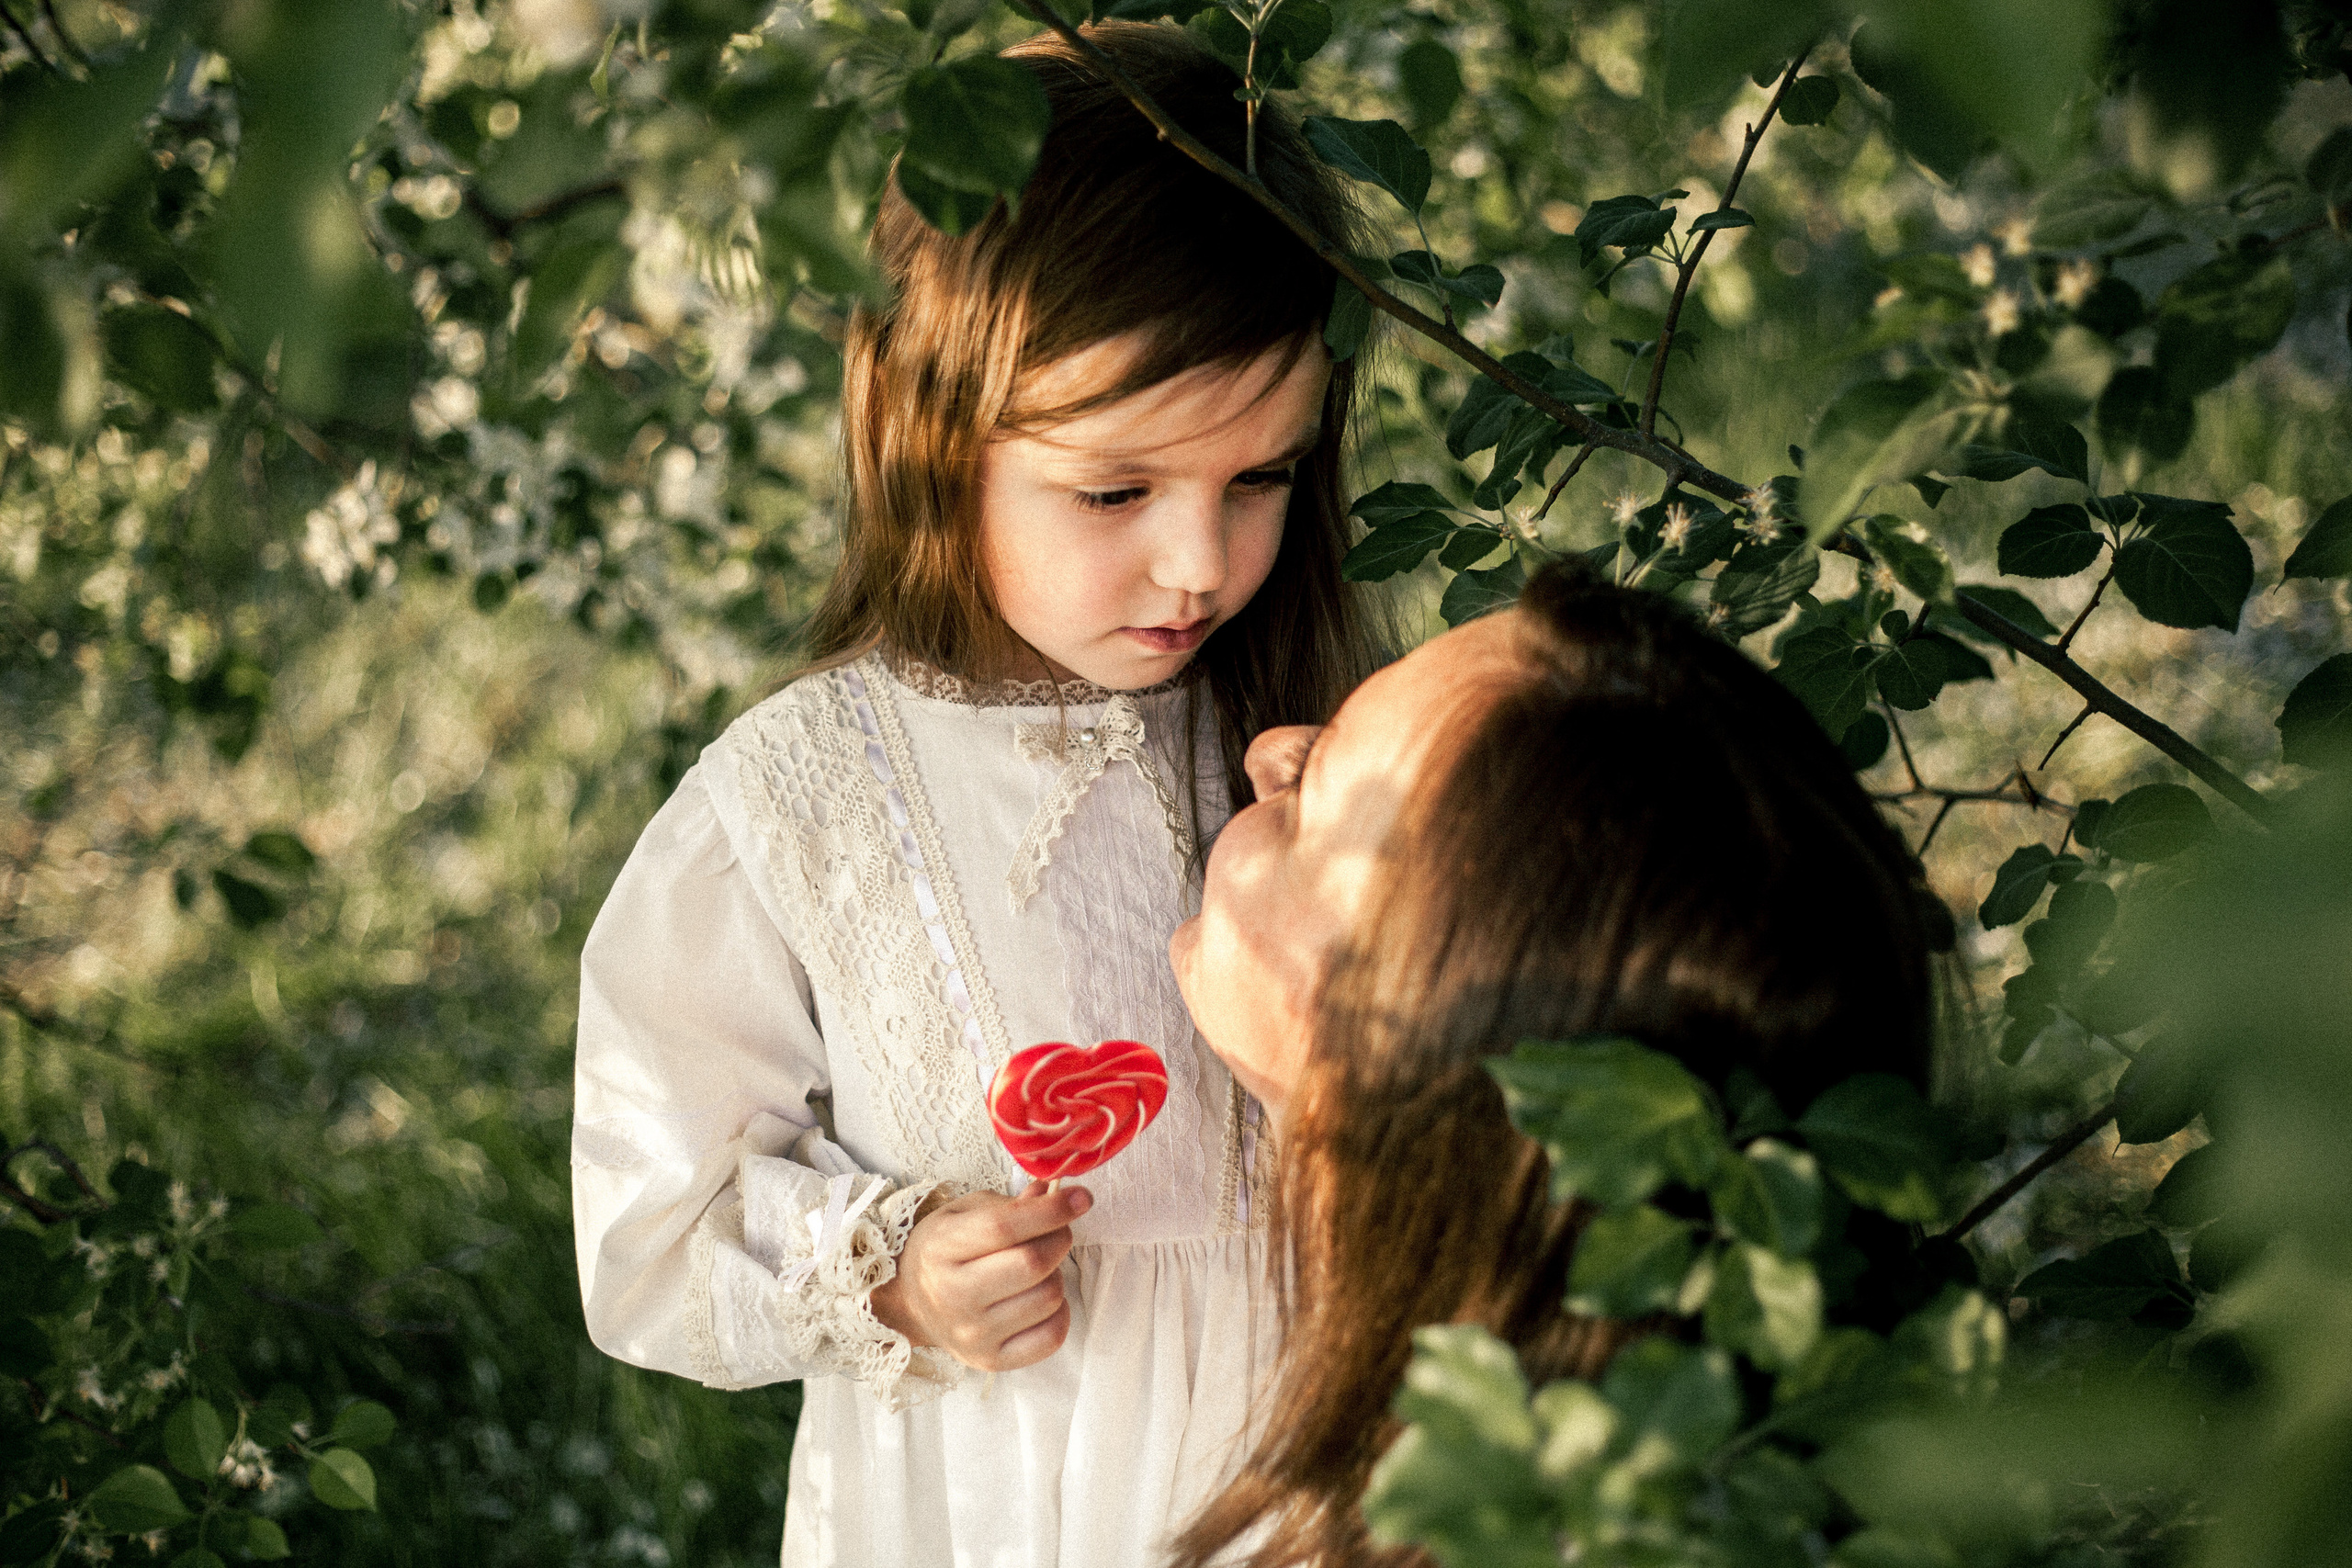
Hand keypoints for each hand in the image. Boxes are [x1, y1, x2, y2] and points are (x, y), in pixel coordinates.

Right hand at [868, 1181, 1089, 1370]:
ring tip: (1038, 1271)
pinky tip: (1040, 1299)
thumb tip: (1054, 1195)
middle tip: (1056, 1232)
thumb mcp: (965, 1213)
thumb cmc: (944, 1251)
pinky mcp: (991, 1360)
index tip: (1080, 1197)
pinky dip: (1059, 1312)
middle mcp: (953, 1295)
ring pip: (1048, 1297)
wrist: (912, 1305)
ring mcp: (972, 1333)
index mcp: (942, 1248)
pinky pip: (1051, 1337)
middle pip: (1032, 1264)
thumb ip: (1010, 1204)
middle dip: (1058, 1239)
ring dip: (1056, 1276)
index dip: (1050, 1210)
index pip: (1004, 1227)